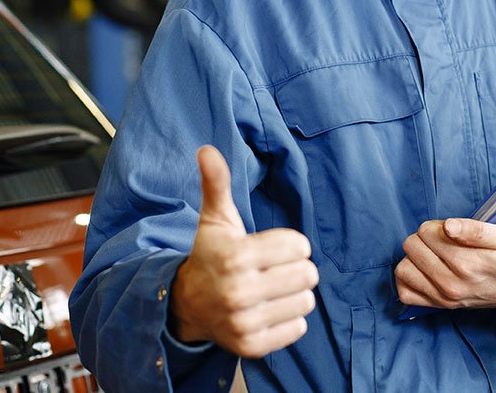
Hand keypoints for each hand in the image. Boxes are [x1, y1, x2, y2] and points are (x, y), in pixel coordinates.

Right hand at [169, 146, 318, 356]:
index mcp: (235, 256)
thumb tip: (207, 149)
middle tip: (275, 269)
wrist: (187, 305)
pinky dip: (290, 318)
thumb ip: (217, 183)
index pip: (299, 246)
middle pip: (308, 275)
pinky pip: (298, 328)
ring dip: (295, 294)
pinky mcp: (252, 346)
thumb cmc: (211, 254)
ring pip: (306, 301)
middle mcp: (239, 292)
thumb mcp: (215, 218)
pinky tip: (270, 309)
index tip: (272, 248)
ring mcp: (245, 322)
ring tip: (273, 289)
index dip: (291, 244)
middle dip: (297, 268)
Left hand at [395, 218, 495, 312]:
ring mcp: (444, 297)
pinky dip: (410, 278)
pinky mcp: (439, 305)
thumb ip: (478, 230)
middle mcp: (453, 284)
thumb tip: (448, 226)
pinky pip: (405, 292)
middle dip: (426, 237)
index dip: (438, 225)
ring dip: (415, 257)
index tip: (452, 230)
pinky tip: (424, 270)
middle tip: (445, 241)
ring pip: (404, 268)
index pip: (428, 232)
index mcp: (469, 263)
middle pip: (413, 246)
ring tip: (434, 254)